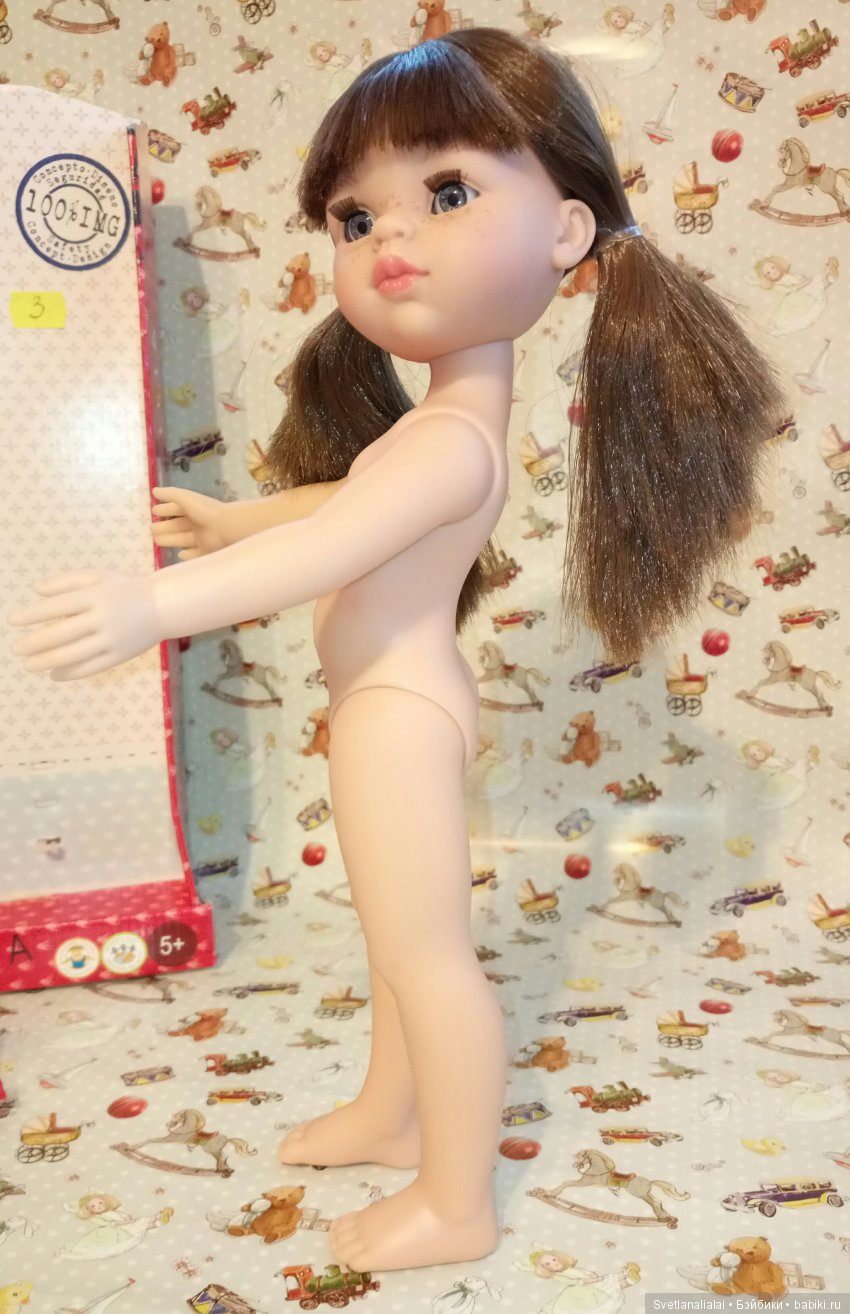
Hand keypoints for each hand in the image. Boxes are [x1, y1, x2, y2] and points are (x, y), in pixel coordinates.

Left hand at [7, 570, 159, 680]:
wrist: (165, 606)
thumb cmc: (128, 589)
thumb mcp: (99, 576)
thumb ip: (67, 581)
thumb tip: (37, 590)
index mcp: (95, 595)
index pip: (56, 606)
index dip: (32, 614)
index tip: (13, 621)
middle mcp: (102, 618)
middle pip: (61, 633)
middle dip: (34, 642)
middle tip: (16, 648)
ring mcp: (112, 639)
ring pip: (73, 654)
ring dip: (47, 661)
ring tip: (28, 665)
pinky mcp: (120, 655)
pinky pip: (91, 667)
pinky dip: (70, 673)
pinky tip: (54, 675)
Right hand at [151, 485, 227, 558]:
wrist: (227, 528)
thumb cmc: (205, 511)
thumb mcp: (185, 498)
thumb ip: (170, 494)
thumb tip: (154, 490)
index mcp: (194, 509)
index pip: (177, 509)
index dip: (165, 509)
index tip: (154, 511)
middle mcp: (198, 523)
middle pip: (178, 525)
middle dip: (165, 526)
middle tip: (151, 529)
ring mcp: (203, 538)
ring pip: (183, 539)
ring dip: (171, 539)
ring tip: (157, 541)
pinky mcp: (207, 551)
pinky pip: (195, 553)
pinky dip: (188, 555)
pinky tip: (180, 555)